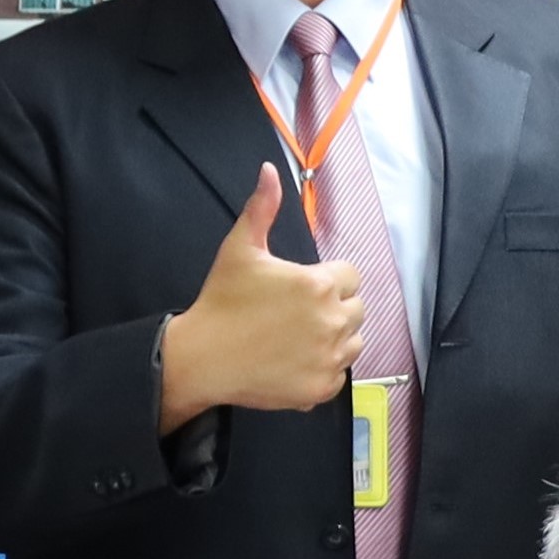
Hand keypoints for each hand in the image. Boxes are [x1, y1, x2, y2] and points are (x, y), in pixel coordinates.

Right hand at [156, 164, 365, 427]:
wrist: (202, 358)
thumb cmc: (221, 301)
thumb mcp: (240, 249)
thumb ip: (262, 208)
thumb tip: (269, 171)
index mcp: (319, 285)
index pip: (351, 276)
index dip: (328, 279)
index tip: (302, 288)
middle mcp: (332, 321)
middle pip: (356, 309)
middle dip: (334, 307)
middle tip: (296, 313)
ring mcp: (329, 358)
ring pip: (353, 342)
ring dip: (334, 338)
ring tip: (298, 337)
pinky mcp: (321, 388)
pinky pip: (338, 374)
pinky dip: (322, 369)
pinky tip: (293, 361)